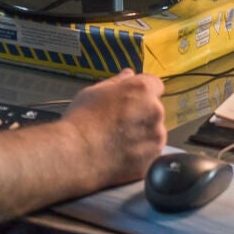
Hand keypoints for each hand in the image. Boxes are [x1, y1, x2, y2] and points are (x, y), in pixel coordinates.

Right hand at [60, 69, 166, 186]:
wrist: (77, 155)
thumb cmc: (82, 122)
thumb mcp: (94, 92)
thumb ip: (117, 82)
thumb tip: (128, 75)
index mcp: (142, 90)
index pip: (154, 84)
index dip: (141, 92)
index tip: (131, 100)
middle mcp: (155, 111)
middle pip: (155, 109)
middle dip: (141, 114)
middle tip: (119, 122)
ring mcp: (156, 136)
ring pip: (154, 132)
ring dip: (143, 134)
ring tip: (118, 140)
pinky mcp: (153, 158)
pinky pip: (151, 152)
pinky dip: (141, 153)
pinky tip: (121, 153)